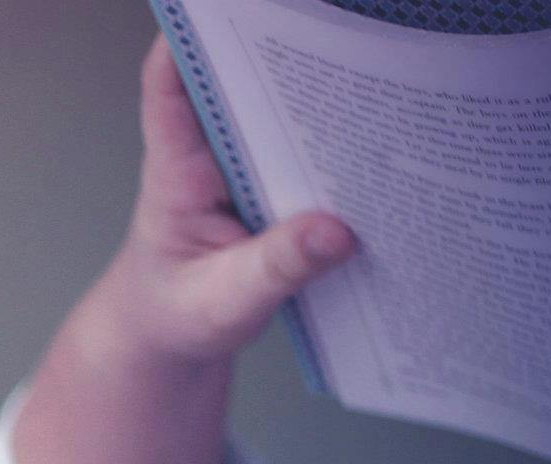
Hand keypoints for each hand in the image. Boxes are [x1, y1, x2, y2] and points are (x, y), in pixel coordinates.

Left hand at [88, 34, 356, 365]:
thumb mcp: (221, 305)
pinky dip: (339, 146)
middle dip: (276, 53)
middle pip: (235, 86)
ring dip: (316, 95)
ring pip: (277, 116)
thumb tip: (338, 233)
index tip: (216, 10)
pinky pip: (307, 154)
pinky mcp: (274, 191)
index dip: (184, 46)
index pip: (168, 94)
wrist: (169, 343)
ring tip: (374, 72)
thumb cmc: (176, 318)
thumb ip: (274, 271)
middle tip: (333, 31)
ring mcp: (243, 173)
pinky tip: (382, 141)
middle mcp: (209, 161)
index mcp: (177, 177)